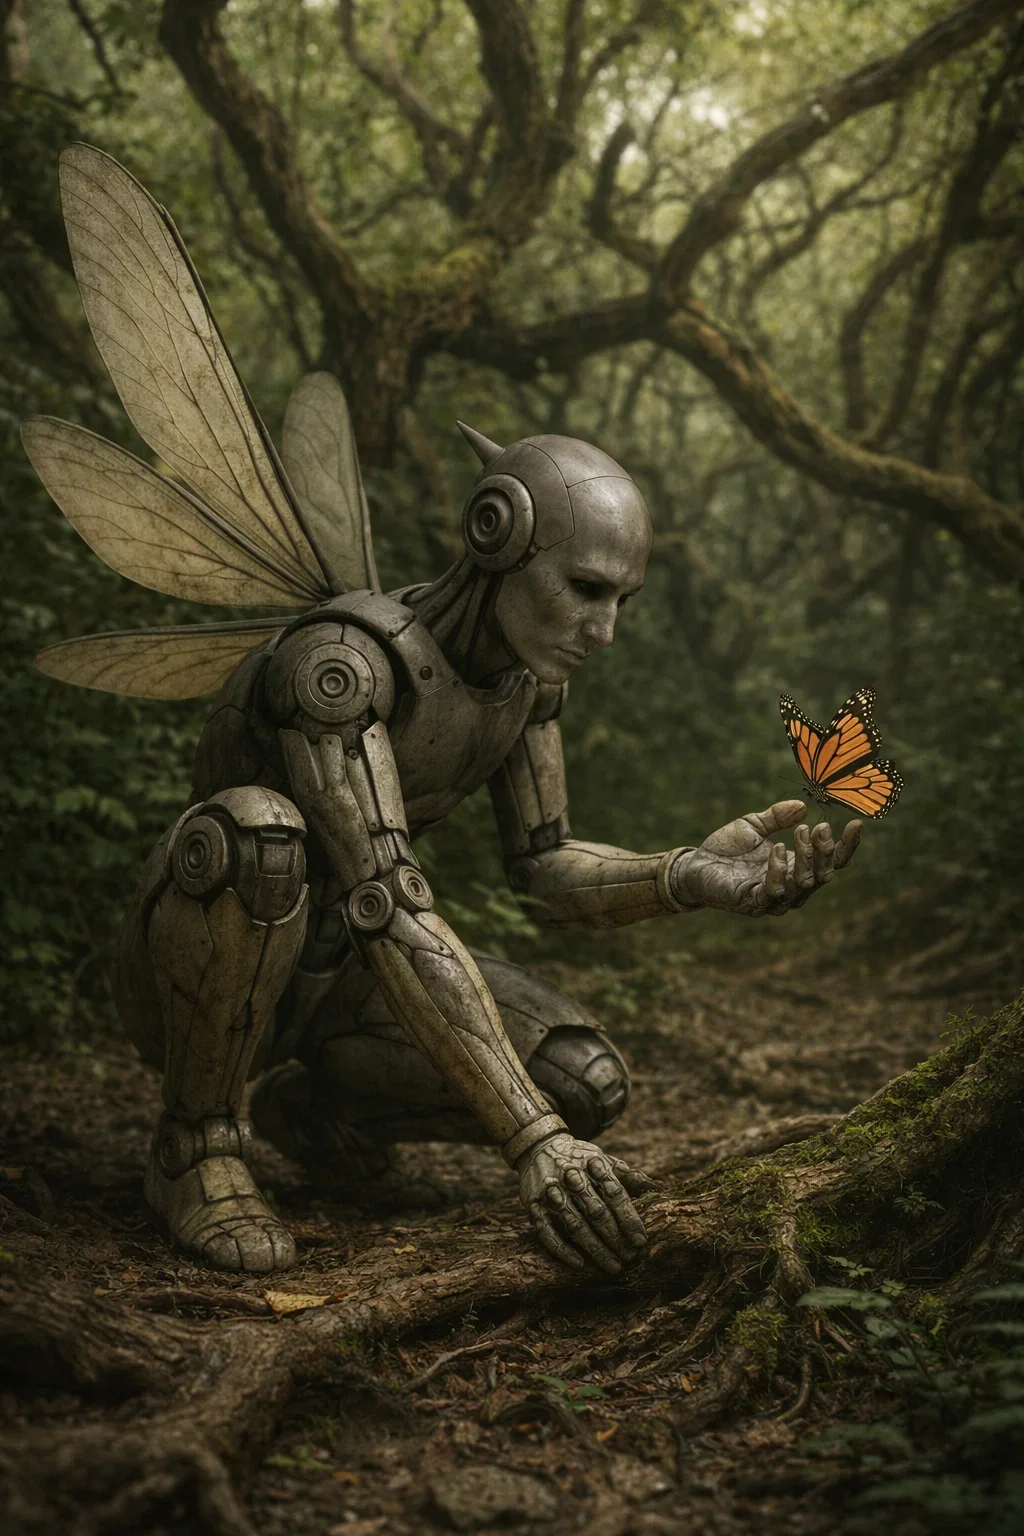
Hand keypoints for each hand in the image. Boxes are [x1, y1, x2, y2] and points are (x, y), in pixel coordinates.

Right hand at [517, 1133, 653, 1273]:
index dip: (628, 1217)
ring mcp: (551, 1191)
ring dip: (595, 1248)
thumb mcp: (604, 1160)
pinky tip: (580, 1264)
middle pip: (596, 1211)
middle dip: (615, 1237)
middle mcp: (571, 1176)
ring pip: (575, 1224)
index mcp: (593, 1164)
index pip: (614, 1193)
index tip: (641, 1240)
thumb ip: (629, 1176)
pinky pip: (547, 1231)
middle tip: (630, 1256)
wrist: (538, 1145)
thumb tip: (660, 1189)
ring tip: (613, 1266)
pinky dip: (563, 1249)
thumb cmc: (580, 1159)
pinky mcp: (534, 1205)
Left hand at [671, 799, 860, 917]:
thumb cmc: (727, 847)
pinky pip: (774, 891)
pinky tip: (777, 849)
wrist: (696, 863)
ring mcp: (774, 899)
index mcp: (797, 867)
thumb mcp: (755, 824)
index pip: (832, 862)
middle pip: (823, 875)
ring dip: (805, 857)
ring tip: (798, 832)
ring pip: (803, 884)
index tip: (858, 823)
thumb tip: (803, 807)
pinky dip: (779, 870)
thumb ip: (778, 816)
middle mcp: (791, 887)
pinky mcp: (753, 903)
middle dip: (824, 850)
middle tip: (819, 827)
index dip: (847, 846)